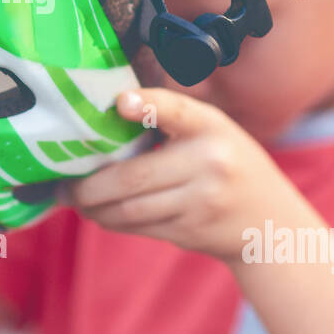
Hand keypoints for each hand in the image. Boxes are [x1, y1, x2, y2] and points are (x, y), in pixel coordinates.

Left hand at [66, 88, 310, 261]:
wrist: (270, 223)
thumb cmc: (228, 165)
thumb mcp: (214, 132)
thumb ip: (172, 124)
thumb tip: (105, 123)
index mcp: (212, 127)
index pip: (178, 110)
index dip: (149, 105)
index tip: (121, 103)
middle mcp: (210, 163)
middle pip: (134, 177)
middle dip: (89, 185)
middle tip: (63, 183)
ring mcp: (201, 201)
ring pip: (131, 208)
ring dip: (95, 207)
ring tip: (74, 200)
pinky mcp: (192, 230)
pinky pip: (140, 227)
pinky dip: (113, 221)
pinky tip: (100, 214)